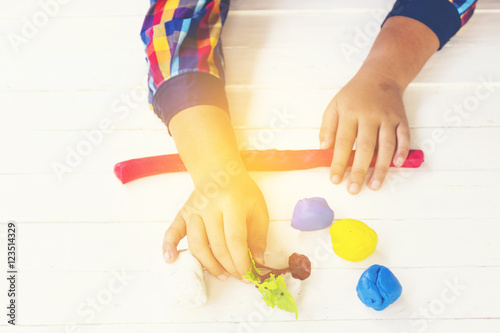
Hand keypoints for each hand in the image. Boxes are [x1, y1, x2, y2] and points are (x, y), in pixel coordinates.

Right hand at [161, 172, 268, 280]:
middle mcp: (209, 206)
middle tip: (238, 276)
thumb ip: (258, 236)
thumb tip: (258, 262)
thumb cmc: (241, 192)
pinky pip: (172, 232)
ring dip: (209, 265)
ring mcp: (193, 210)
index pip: (234, 239)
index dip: (241, 261)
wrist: (219, 171)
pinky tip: (171, 259)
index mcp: (231, 203)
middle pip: (216, 246)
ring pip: (196, 245)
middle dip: (229, 266)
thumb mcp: (257, 209)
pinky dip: (168, 246)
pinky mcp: (182, 214)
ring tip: (222, 274)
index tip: (247, 275)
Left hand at [319, 69, 410, 193]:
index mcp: (350, 113)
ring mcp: (388, 117)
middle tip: (354, 189)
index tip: (335, 179)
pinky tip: (396, 165)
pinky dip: (402, 151)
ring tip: (374, 185)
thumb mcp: (334, 105)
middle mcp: (370, 116)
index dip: (338, 162)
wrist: (381, 75)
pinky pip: (404, 137)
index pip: (343, 141)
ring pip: (386, 145)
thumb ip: (327, 126)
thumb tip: (324, 148)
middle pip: (364, 147)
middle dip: (358, 170)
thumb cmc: (354, 95)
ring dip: (381, 167)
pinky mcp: (402, 119)